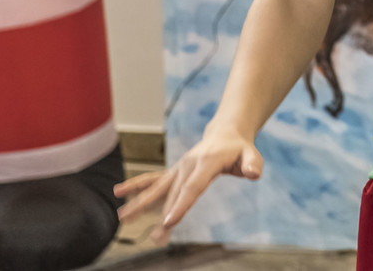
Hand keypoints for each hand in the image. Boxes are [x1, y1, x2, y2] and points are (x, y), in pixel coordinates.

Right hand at [113, 125, 263, 243]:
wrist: (225, 133)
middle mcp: (188, 165)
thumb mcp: (251, 154)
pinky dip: (136, 185)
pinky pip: (153, 179)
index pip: (193, 187)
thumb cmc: (239, 148)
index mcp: (206, 162)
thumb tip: (253, 174)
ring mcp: (178, 168)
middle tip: (156, 237)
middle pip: (174, 193)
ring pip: (158, 187)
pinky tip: (119, 193)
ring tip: (123, 218)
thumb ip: (253, 164)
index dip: (181, 204)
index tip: (169, 221)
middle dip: (164, 215)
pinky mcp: (174, 172)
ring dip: (141, 203)